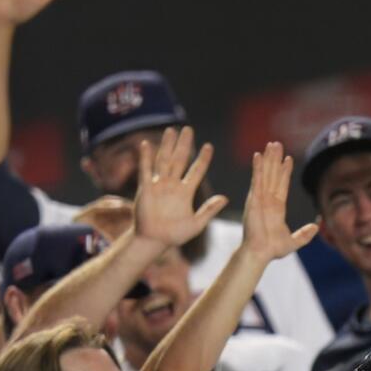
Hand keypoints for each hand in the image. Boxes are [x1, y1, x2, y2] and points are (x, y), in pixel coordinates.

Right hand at [132, 127, 228, 249]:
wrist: (154, 241)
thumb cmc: (175, 235)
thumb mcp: (197, 224)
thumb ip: (210, 210)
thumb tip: (226, 198)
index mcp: (186, 192)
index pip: (197, 171)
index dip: (203, 159)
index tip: (209, 146)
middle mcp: (173, 185)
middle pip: (180, 160)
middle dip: (184, 145)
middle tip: (189, 129)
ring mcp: (159, 185)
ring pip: (164, 161)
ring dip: (167, 145)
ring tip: (171, 130)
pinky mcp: (145, 189)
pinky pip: (145, 170)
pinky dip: (145, 157)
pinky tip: (146, 144)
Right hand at [241, 142, 320, 263]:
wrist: (260, 253)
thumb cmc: (272, 249)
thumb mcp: (293, 241)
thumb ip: (304, 234)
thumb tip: (316, 227)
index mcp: (277, 207)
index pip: (282, 184)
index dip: (284, 171)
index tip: (288, 158)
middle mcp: (268, 200)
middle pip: (273, 174)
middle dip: (275, 159)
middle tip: (277, 144)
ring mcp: (260, 198)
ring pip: (266, 173)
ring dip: (268, 158)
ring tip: (271, 144)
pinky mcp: (254, 199)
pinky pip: (257, 180)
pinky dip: (257, 168)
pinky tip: (258, 156)